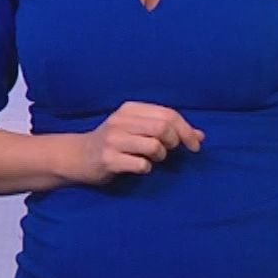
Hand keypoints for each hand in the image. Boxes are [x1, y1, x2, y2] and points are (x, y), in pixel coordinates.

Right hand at [66, 101, 204, 184]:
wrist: (77, 157)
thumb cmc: (113, 142)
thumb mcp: (137, 129)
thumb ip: (167, 129)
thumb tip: (200, 136)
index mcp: (129, 109)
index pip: (168, 114)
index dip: (187, 130)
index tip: (195, 146)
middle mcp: (120, 121)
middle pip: (164, 128)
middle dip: (173, 142)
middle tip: (169, 151)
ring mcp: (113, 140)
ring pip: (154, 145)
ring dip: (160, 156)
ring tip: (152, 158)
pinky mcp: (108, 159)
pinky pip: (141, 164)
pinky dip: (146, 168)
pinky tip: (138, 167)